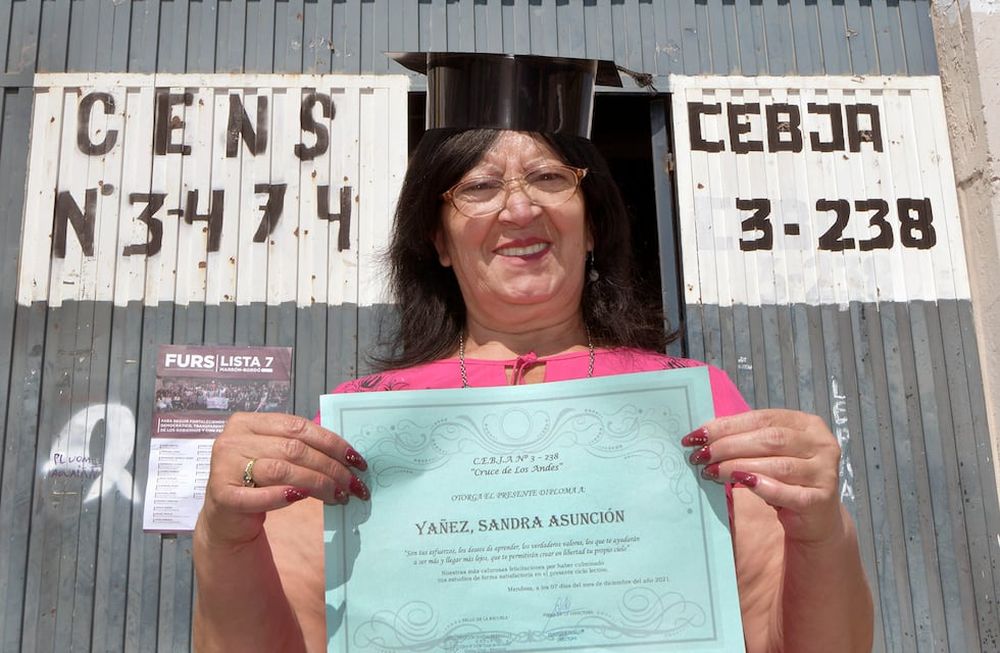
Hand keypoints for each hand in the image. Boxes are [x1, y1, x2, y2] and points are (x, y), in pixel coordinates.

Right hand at [198, 412, 368, 546]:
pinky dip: (283, 496)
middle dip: (330, 468)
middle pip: (293, 449)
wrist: (227, 516)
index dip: (331, 442)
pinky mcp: (221, 494)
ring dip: (317, 484)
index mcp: (248, 422)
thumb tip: (348, 457)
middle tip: (353, 485)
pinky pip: (259, 495)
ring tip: (339, 496)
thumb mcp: (277, 456)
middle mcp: (233, 439)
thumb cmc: (258, 482)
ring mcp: (223, 465)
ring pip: (281, 470)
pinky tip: (302, 498)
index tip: (356, 460)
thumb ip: (301, 447)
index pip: (298, 426)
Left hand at [682, 409, 842, 543]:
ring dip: (738, 466)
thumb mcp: (769, 453)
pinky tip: (741, 482)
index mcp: (807, 423)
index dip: (727, 425)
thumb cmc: (786, 479)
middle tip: (701, 455)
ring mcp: (824, 472)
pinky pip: (787, 492)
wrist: (815, 518)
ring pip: (776, 465)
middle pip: (769, 439)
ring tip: (711, 471)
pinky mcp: (820, 500)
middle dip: (729, 446)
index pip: (762, 418)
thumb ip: (747, 439)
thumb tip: (704, 436)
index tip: (698, 435)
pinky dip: (762, 486)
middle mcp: (821, 444)